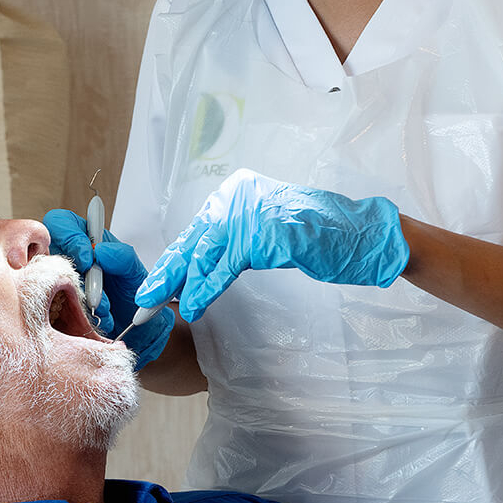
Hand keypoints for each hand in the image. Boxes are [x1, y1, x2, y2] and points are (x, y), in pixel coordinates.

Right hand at [43, 209, 173, 369]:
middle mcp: (67, 260)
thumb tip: (102, 251)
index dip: (69, 236)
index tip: (90, 258)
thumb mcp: (135, 275)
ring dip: (78, 299)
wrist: (136, 330)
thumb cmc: (133, 296)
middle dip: (71, 274)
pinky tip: (96, 321)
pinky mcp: (55, 307)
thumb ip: (123, 258)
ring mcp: (58, 283)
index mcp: (86, 241)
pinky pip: (50, 307)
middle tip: (93, 291)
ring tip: (104, 310)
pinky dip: (74, 317)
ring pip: (48, 282)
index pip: (62, 223)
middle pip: (45, 251)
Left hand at [135, 169, 409, 321]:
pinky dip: (207, 287)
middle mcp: (238, 196)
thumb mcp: (264, 234)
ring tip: (158, 308)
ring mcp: (251, 213)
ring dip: (181, 285)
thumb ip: (233, 241)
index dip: (174, 260)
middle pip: (194, 241)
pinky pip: (227, 265)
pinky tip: (192, 305)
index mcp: (236, 193)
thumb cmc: (317, 236)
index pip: (197, 231)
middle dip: (167, 273)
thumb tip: (196, 265)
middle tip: (143, 300)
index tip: (153, 285)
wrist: (359, 235)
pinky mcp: (264, 235)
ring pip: (205, 253)